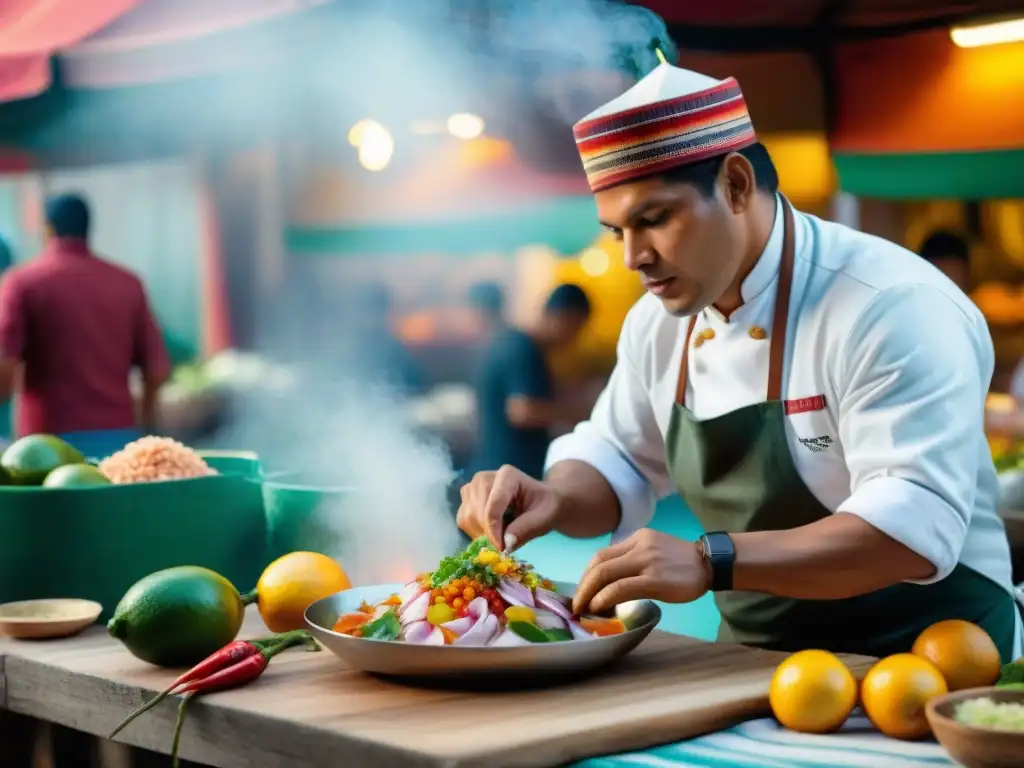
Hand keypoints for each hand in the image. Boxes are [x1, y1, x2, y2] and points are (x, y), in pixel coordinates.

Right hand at [456, 465, 562, 551]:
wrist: (539, 501)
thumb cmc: (543, 507)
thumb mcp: (544, 517)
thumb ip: (526, 529)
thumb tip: (506, 544)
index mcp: (507, 475)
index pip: (493, 505)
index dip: (494, 530)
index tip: (502, 548)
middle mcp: (484, 477)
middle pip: (477, 512)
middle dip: (489, 533)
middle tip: (505, 545)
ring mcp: (472, 487)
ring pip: (467, 518)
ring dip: (482, 534)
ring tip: (502, 535)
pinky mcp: (466, 499)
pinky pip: (463, 521)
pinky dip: (475, 532)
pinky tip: (492, 532)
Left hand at [572, 529, 711, 615]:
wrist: (711, 563)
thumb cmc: (682, 563)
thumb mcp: (654, 551)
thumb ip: (634, 560)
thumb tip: (610, 583)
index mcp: (637, 538)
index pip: (601, 554)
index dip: (586, 574)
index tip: (582, 591)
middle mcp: (638, 546)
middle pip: (598, 564)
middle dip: (582, 586)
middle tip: (576, 604)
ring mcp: (646, 561)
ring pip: (605, 574)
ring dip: (588, 594)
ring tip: (583, 610)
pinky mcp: (655, 579)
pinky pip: (621, 587)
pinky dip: (604, 598)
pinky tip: (599, 608)